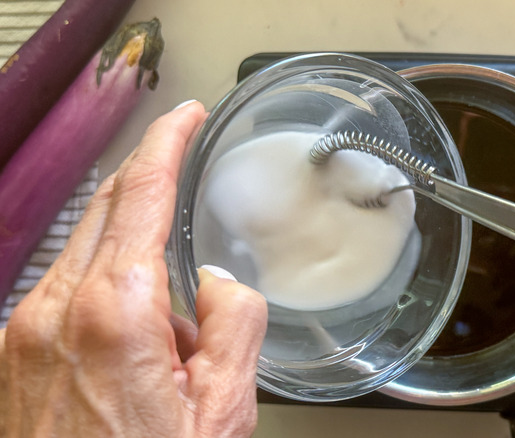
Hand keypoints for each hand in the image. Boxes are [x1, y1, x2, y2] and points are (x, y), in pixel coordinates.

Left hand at [0, 102, 267, 436]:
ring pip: (88, 248)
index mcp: (114, 313)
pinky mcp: (14, 349)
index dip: (167, 142)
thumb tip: (215, 282)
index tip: (186, 114)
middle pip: (107, 209)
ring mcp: (25, 329)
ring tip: (175, 324)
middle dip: (148, 180)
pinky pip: (68, 287)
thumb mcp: (223, 410)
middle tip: (185, 169)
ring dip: (134, 249)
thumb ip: (231, 325)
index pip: (141, 194)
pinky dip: (108, 286)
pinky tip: (138, 341)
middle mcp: (55, 308)